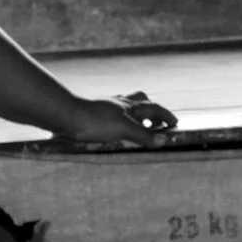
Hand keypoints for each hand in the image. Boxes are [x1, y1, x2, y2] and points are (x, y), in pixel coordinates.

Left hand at [58, 90, 177, 147]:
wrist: (66, 116)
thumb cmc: (95, 121)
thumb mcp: (123, 129)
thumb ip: (143, 135)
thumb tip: (164, 140)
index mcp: (129, 106)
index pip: (154, 108)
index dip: (165, 115)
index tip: (175, 123)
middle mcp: (119, 104)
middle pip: (140, 101)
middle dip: (151, 109)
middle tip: (157, 119)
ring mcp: (106, 107)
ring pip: (125, 105)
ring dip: (134, 112)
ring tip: (136, 122)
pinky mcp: (94, 113)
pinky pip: (111, 113)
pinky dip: (118, 118)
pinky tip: (112, 126)